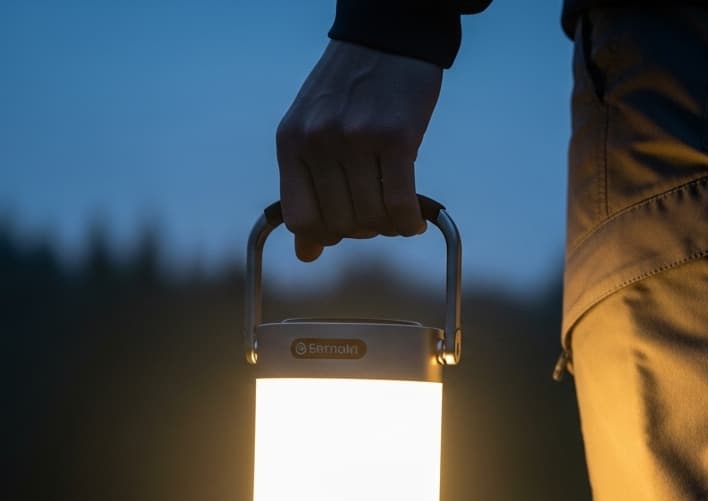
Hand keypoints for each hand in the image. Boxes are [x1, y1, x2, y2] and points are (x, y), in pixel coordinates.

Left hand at [276, 40, 441, 261]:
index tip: (343, 232)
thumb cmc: (350, 89)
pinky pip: (400, 202)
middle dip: (362, 231)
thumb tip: (306, 254)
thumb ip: (307, 188)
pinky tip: (415, 221)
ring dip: (389, 227)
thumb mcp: (313, 130)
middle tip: (377, 220)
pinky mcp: (396, 137)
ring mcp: (356, 139)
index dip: (322, 236)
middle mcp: (319, 141)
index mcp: (292, 142)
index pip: (299, 218)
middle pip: (339, 223)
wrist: (387, 38)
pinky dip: (409, 222)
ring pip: (371, 217)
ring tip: (398, 217)